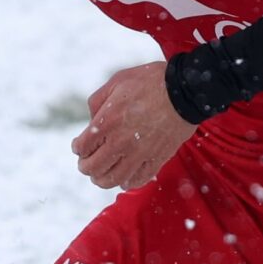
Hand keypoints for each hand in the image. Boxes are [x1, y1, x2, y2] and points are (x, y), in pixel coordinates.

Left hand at [71, 62, 196, 189]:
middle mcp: (120, 141)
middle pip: (93, 168)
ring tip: (101, 175)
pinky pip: (138, 180)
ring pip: (113, 179)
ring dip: (103, 180)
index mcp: (107, 121)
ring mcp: (139, 153)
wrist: (185, 90)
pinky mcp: (157, 159)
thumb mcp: (117, 81)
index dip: (77, 148)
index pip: (82, 147)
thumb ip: (98, 100)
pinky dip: (127, 182)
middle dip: (85, 167)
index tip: (79, 146)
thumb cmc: (151, 82)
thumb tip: (92, 120)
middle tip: (86, 164)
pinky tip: (124, 178)